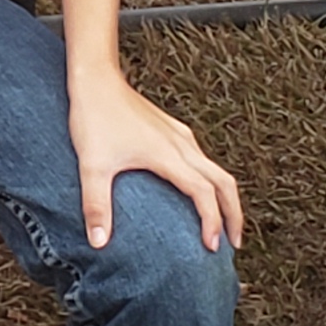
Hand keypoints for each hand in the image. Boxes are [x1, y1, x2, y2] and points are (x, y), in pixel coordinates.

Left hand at [68, 67, 242, 253]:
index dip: (212, 221)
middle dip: (234, 214)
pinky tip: (199, 193)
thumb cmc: (93, 117)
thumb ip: (96, 205)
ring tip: (222, 224)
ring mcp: (179, 136)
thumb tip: (98, 244)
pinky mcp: (172, 130)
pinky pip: (203, 160)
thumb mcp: (91, 166)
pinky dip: (211, 182)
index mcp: (168, 155)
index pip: (204, 192)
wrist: (95, 79)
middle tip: (234, 244)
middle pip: (224, 182)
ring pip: (216, 170)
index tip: (213, 246)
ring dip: (225, 198)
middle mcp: (181, 145)